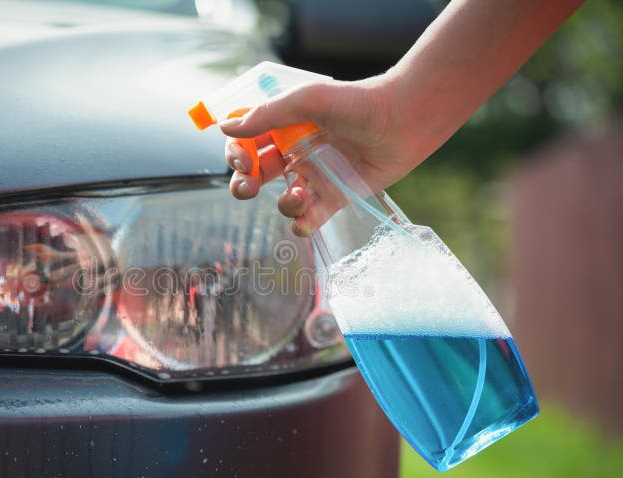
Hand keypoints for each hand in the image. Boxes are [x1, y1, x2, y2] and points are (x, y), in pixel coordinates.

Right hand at [220, 73, 418, 235]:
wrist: (403, 120)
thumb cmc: (358, 102)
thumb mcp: (307, 100)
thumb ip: (266, 114)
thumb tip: (226, 126)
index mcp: (285, 126)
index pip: (246, 143)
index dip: (236, 154)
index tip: (244, 161)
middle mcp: (297, 152)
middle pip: (257, 175)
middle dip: (244, 185)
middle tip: (247, 188)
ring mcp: (316, 176)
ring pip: (284, 200)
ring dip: (283, 204)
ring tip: (299, 196)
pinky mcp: (336, 196)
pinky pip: (311, 218)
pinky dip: (303, 225)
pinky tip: (305, 223)